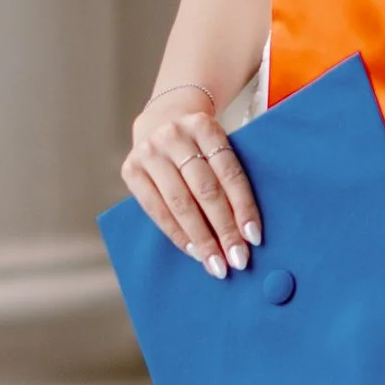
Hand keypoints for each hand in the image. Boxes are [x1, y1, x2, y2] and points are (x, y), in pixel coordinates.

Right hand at [123, 83, 261, 278]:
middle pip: (205, 190)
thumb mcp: (216, 145)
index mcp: (204, 126)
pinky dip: (177, 234)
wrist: (159, 121)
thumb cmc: (199, 144)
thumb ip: (228, 175)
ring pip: (180, 203)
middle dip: (224, 229)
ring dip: (201, 239)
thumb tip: (247, 230)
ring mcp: (150, 153)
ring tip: (216, 264)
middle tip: (238, 260)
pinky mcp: (131, 170)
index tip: (254, 238)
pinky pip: (157, 210)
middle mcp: (174, 136)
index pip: (229, 172)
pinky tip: (193, 251)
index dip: (243, 206)